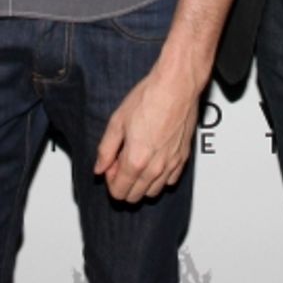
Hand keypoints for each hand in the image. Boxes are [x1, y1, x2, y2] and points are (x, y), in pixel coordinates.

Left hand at [93, 57, 200, 202]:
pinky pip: (169, 182)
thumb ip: (106, 149)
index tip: (110, 164)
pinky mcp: (183, 158)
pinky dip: (159, 178)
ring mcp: (171, 165)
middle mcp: (155, 168)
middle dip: (123, 183)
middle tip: (120, 161)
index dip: (109, 181)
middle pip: (134, 196)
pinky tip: (153, 160)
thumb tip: (99, 168)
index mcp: (136, 160)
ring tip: (136, 160)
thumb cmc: (148, 98)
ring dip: (140, 183)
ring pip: (152, 192)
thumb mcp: (117, 121)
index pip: (119, 191)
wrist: (176, 86)